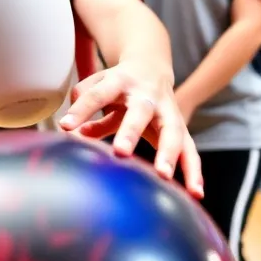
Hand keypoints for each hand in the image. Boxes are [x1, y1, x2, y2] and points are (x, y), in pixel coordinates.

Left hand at [58, 62, 202, 196]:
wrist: (152, 67)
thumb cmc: (118, 83)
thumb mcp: (98, 85)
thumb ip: (83, 105)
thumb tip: (71, 132)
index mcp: (121, 81)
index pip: (98, 94)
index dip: (82, 109)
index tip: (65, 125)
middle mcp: (147, 95)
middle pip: (140, 112)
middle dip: (131, 132)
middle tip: (120, 152)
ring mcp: (168, 111)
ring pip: (173, 132)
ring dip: (169, 154)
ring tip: (163, 176)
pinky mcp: (181, 128)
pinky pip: (190, 150)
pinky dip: (194, 171)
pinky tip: (196, 193)